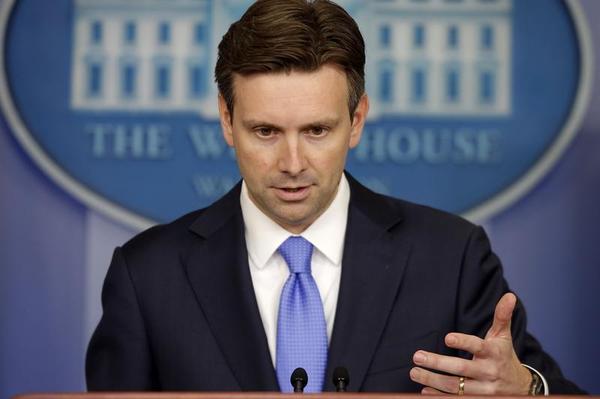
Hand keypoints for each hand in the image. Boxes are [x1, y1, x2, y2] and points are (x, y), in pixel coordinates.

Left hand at [409, 293, 532, 394]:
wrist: (521, 388)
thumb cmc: (504, 357)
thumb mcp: (503, 337)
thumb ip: (502, 316)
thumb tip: (509, 295)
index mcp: (493, 353)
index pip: (477, 347)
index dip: (463, 342)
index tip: (447, 338)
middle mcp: (488, 373)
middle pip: (461, 369)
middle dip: (438, 363)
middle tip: (417, 356)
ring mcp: (483, 390)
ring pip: (455, 387)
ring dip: (432, 380)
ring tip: (414, 372)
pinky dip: (439, 396)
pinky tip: (424, 390)